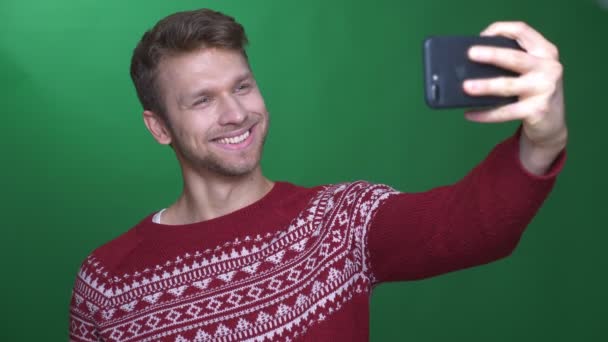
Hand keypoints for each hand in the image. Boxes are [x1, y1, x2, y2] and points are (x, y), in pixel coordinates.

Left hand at [463, 21, 567, 153]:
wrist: (552, 122)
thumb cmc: (533, 90)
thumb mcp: (530, 69)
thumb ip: (512, 59)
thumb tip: (473, 62)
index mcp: (545, 51)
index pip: (522, 31)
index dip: (501, 29)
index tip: (481, 35)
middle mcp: (548, 68)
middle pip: (515, 58)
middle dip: (492, 55)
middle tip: (471, 54)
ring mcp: (544, 90)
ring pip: (508, 86)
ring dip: (485, 86)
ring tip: (466, 87)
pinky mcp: (537, 111)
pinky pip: (505, 112)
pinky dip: (485, 114)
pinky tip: (470, 114)